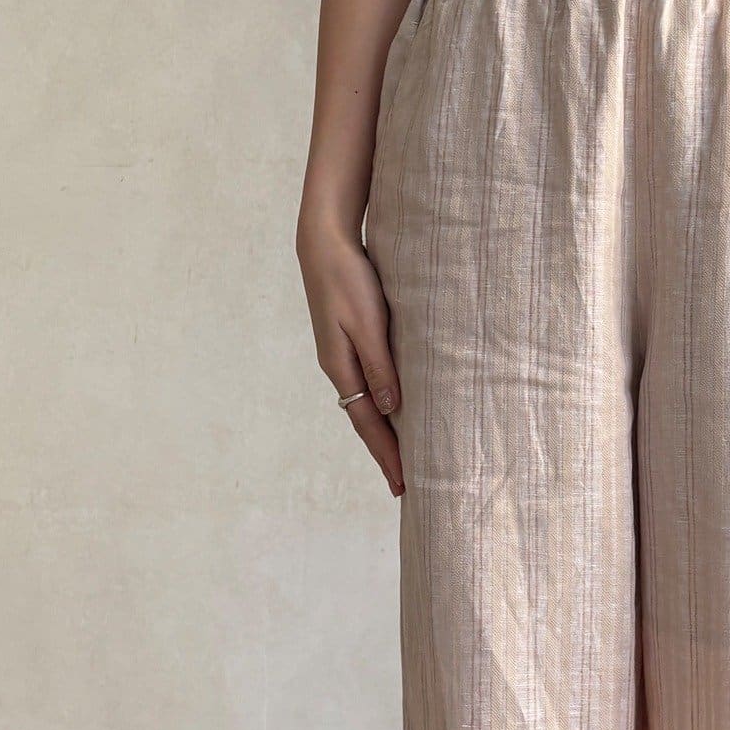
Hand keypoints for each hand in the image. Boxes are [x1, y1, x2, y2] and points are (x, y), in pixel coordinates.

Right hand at [297, 221, 404, 497]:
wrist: (324, 243)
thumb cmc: (349, 278)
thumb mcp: (368, 323)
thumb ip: (381, 366)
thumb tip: (392, 411)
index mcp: (341, 368)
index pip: (368, 425)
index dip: (386, 456)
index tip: (403, 486)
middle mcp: (340, 368)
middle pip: (366, 423)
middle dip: (385, 454)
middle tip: (405, 486)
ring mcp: (343, 357)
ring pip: (368, 406)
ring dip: (385, 434)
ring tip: (402, 459)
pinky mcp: (350, 343)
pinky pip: (369, 386)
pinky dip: (383, 407)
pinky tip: (395, 414)